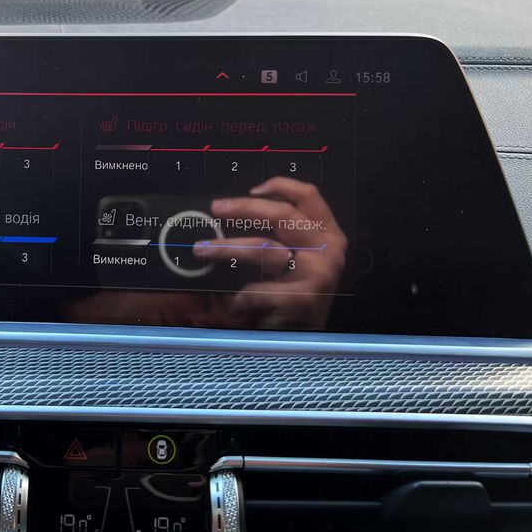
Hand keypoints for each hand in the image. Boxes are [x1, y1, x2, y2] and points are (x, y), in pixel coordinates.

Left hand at [193, 176, 347, 328]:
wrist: (309, 345)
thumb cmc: (297, 299)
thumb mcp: (297, 262)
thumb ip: (279, 236)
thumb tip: (233, 211)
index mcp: (328, 235)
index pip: (308, 196)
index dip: (279, 186)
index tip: (252, 189)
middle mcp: (328, 250)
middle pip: (281, 214)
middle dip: (242, 208)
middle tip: (216, 208)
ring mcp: (318, 274)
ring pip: (263, 248)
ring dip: (226, 248)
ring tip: (202, 249)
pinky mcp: (302, 298)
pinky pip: (256, 289)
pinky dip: (238, 298)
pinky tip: (232, 306)